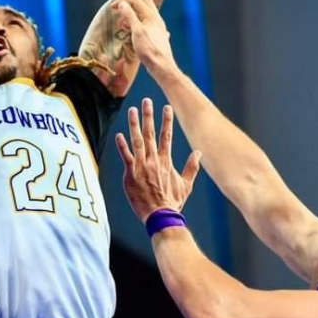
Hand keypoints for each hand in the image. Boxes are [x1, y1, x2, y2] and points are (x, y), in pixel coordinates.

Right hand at [111, 0, 176, 73]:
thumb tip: (123, 3)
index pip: (138, 1)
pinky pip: (146, 22)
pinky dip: (136, 20)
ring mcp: (158, 27)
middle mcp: (157, 19)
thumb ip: (130, 16)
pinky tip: (131, 28)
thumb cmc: (148, 49)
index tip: (113, 5)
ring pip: (146, 12)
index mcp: (152, 16)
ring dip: (134, 10)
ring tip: (123, 15)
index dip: (124, 0)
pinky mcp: (156, 35)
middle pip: (145, 2)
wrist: (161, 65)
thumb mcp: (137, 31)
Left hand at [116, 99, 201, 221]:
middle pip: (151, 133)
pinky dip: (122, 146)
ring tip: (132, 110)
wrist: (160, 216)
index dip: (167, 121)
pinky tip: (119, 134)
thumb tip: (198, 153)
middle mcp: (154, 160)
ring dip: (134, 125)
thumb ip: (191, 167)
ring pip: (137, 141)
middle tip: (146, 100)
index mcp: (166, 161)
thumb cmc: (172, 202)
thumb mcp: (186, 185)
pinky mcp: (131, 174)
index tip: (167, 107)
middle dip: (149, 116)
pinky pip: (126, 157)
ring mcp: (142, 166)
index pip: (167, 136)